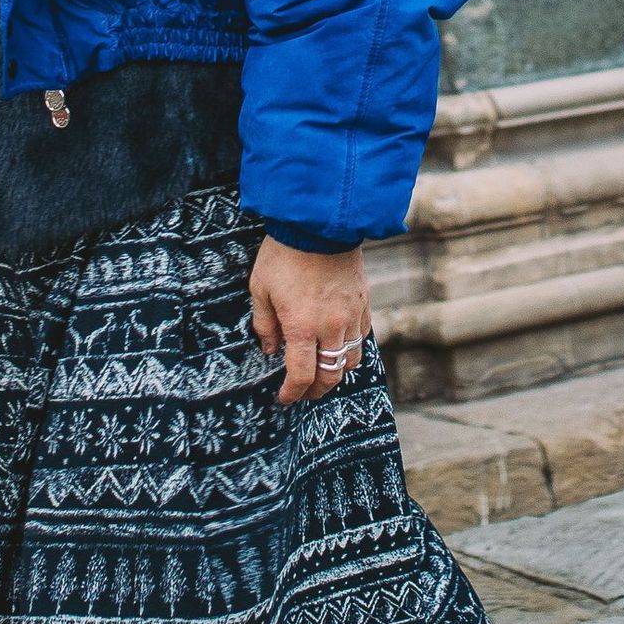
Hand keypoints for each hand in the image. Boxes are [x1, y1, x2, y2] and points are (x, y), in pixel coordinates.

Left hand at [250, 237, 371, 404]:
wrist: (320, 224)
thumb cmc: (284, 254)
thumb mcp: (260, 289)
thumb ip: (264, 324)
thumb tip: (270, 350)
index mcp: (301, 327)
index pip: (301, 375)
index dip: (293, 392)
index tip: (285, 398)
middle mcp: (330, 327)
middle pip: (331, 375)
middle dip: (316, 390)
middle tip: (304, 392)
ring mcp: (350, 316)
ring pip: (351, 360)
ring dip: (337, 372)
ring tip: (323, 372)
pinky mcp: (363, 303)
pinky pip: (362, 336)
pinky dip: (351, 348)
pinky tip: (339, 346)